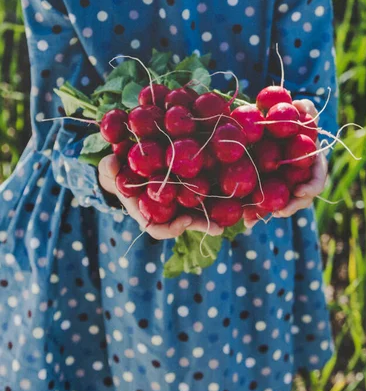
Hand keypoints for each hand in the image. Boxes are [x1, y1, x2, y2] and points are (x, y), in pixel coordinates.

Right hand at [97, 154, 223, 239]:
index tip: (182, 223)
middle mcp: (163, 208)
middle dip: (200, 225)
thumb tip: (112, 162)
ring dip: (211, 215)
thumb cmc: (116, 170)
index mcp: (145, 211)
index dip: (171, 229)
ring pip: (194, 211)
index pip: (158, 228)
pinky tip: (231, 189)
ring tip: (229, 219)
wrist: (126, 161)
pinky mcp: (185, 184)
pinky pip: (200, 191)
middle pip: (183, 222)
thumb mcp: (109, 169)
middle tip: (218, 228)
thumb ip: (109, 168)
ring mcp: (175, 199)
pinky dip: (213, 194)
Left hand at [244, 98, 328, 227]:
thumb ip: (302, 108)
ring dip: (268, 213)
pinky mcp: (268, 188)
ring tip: (254, 219)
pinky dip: (255, 212)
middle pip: (300, 199)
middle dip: (290, 207)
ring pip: (280, 204)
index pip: (317, 179)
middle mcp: (300, 179)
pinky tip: (245, 220)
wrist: (275, 126)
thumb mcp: (298, 110)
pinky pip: (263, 202)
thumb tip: (299, 105)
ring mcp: (285, 186)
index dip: (311, 187)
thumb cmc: (291, 118)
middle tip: (279, 212)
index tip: (300, 191)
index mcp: (312, 164)